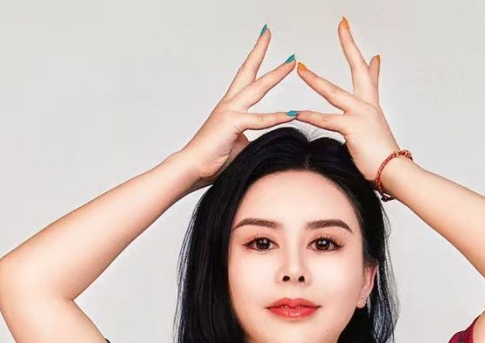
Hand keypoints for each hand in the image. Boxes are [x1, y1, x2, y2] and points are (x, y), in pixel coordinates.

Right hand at [176, 27, 298, 188]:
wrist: (192, 168)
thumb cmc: (211, 161)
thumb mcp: (238, 146)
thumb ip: (251, 139)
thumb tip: (264, 141)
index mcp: (230, 107)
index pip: (244, 79)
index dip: (254, 60)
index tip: (262, 44)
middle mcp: (229, 104)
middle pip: (247, 72)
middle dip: (259, 51)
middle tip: (267, 33)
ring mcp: (230, 111)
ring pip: (257, 88)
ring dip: (276, 74)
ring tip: (291, 62)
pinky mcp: (232, 123)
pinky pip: (259, 120)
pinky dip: (277, 118)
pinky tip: (291, 115)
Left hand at [292, 18, 403, 186]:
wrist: (393, 172)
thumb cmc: (382, 163)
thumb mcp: (375, 141)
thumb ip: (365, 132)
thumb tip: (360, 134)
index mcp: (372, 109)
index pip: (371, 79)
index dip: (370, 64)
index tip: (372, 53)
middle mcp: (367, 107)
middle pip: (358, 69)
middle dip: (350, 45)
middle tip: (342, 26)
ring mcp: (360, 115)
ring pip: (333, 92)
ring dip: (315, 80)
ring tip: (301, 69)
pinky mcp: (352, 128)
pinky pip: (327, 119)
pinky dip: (311, 116)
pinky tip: (297, 112)